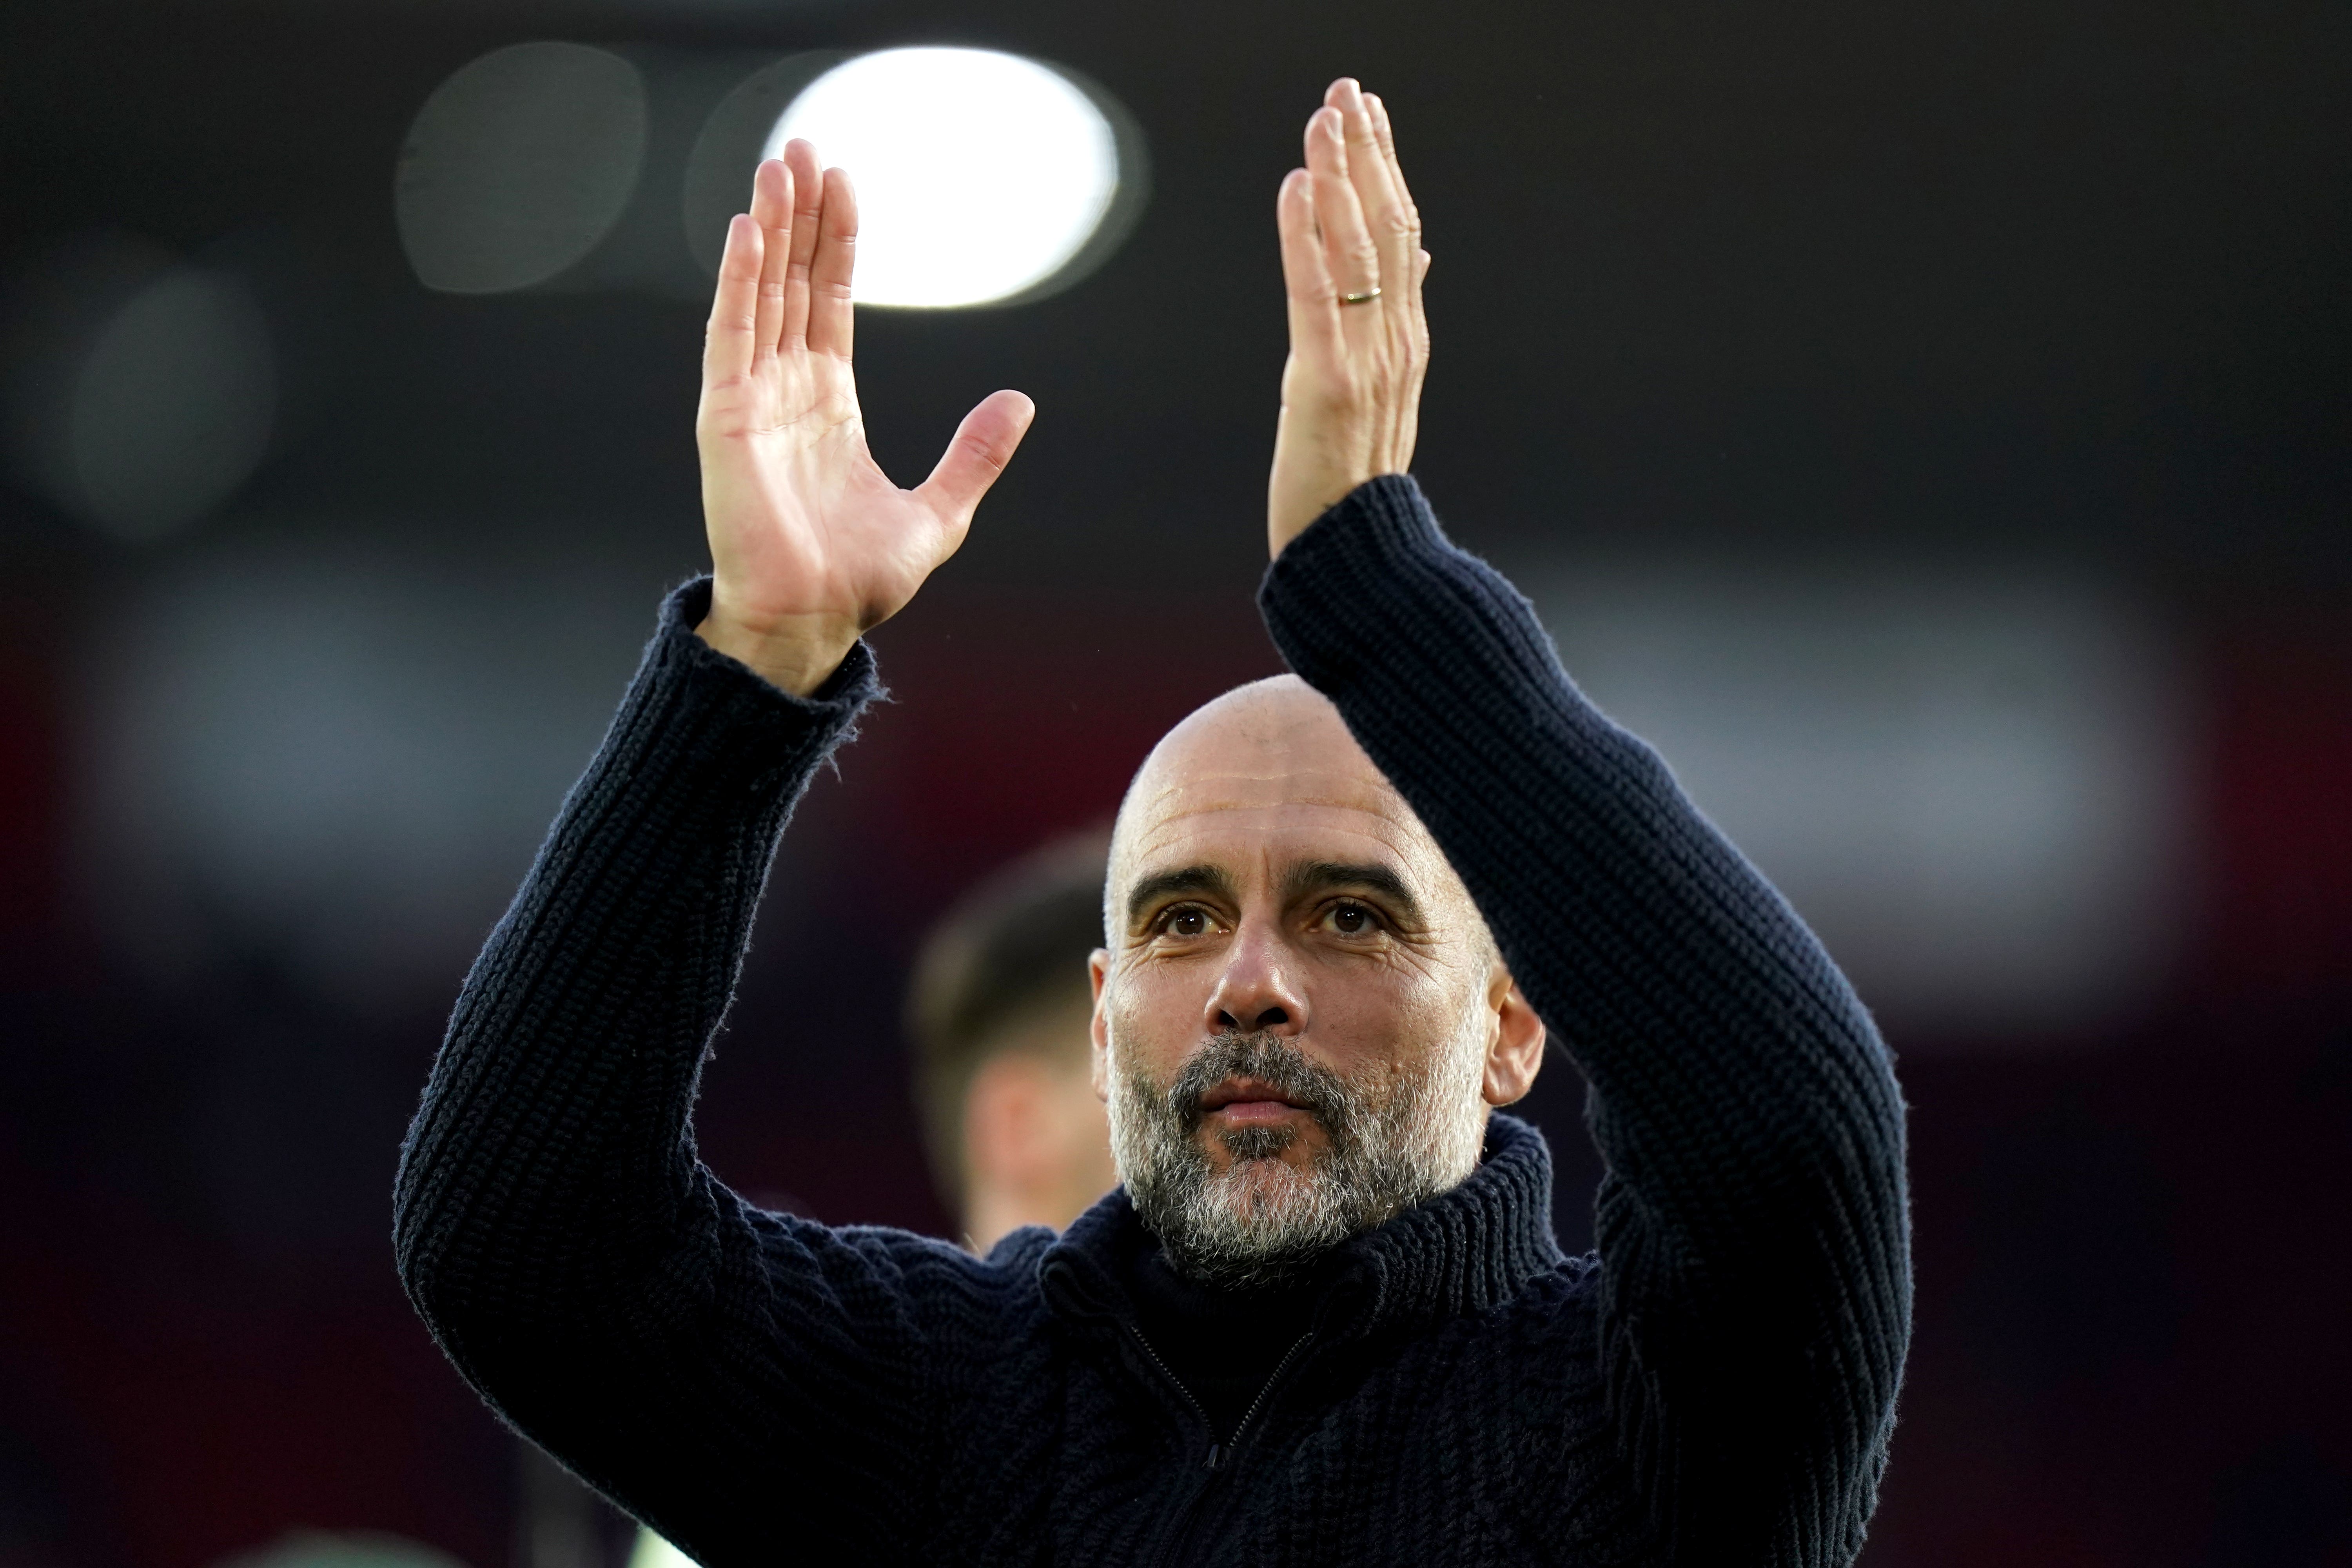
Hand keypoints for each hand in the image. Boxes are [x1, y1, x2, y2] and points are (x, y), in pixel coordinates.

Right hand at [695, 143, 1034, 694]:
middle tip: (802, 146)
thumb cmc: (859, 579)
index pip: (830, 301)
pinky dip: (739, 283)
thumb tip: (1021, 402)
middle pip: (794, 281)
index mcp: (829, 403)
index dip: (835, 241)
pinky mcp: (727, 419)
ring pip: (761, 294)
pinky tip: (747, 232)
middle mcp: (786, 390)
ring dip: (767, 228)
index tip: (843, 183)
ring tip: (777, 166)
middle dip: (798, 213)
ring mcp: (752, 400)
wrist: (814, 622)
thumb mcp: (939, 511)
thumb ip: (974, 456)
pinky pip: (731, 337)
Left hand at [1267, 80, 1430, 558]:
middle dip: (1366, 152)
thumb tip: (1418, 253)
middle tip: (1346, 90)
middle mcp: (1395, 339)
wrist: (1356, 555)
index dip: (1385, 166)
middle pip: (1386, 225)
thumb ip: (1399, 316)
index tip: (1368, 111)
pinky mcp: (1328, 382)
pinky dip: (1306, 236)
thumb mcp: (1384, 387)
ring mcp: (1367, 359)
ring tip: (1324, 117)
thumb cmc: (1355, 475)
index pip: (1401, 232)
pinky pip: (1316, 295)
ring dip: (1340, 176)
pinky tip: (1297, 186)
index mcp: (1406, 338)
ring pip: (1358, 248)